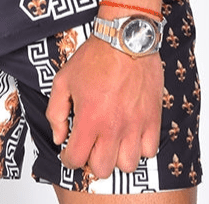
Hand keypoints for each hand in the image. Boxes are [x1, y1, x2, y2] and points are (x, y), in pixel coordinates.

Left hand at [46, 36, 163, 178]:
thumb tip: (59, 136)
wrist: (125, 38)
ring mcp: (135, 125)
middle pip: (102, 169)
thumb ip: (56, 112)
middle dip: (93, 160)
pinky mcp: (153, 118)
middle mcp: (112, 127)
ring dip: (118, 156)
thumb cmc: (95, 56)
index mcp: (89, 118)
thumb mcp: (63, 80)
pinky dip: (140, 147)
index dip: (69, 158)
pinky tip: (131, 133)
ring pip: (128, 165)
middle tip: (92, 144)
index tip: (70, 151)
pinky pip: (149, 150)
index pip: (76, 160)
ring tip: (113, 140)